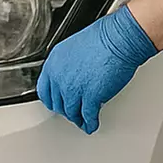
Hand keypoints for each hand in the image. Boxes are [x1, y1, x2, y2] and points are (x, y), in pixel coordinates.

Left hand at [36, 4, 158, 133]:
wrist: (118, 39)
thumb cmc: (102, 38)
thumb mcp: (73, 48)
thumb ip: (67, 66)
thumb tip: (71, 76)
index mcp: (53, 63)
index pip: (44, 90)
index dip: (53, 99)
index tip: (58, 103)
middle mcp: (59, 77)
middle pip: (57, 104)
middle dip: (66, 110)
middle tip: (72, 111)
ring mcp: (73, 89)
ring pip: (71, 113)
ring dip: (78, 118)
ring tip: (83, 120)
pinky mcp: (90, 98)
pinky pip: (88, 116)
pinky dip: (90, 123)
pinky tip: (92, 124)